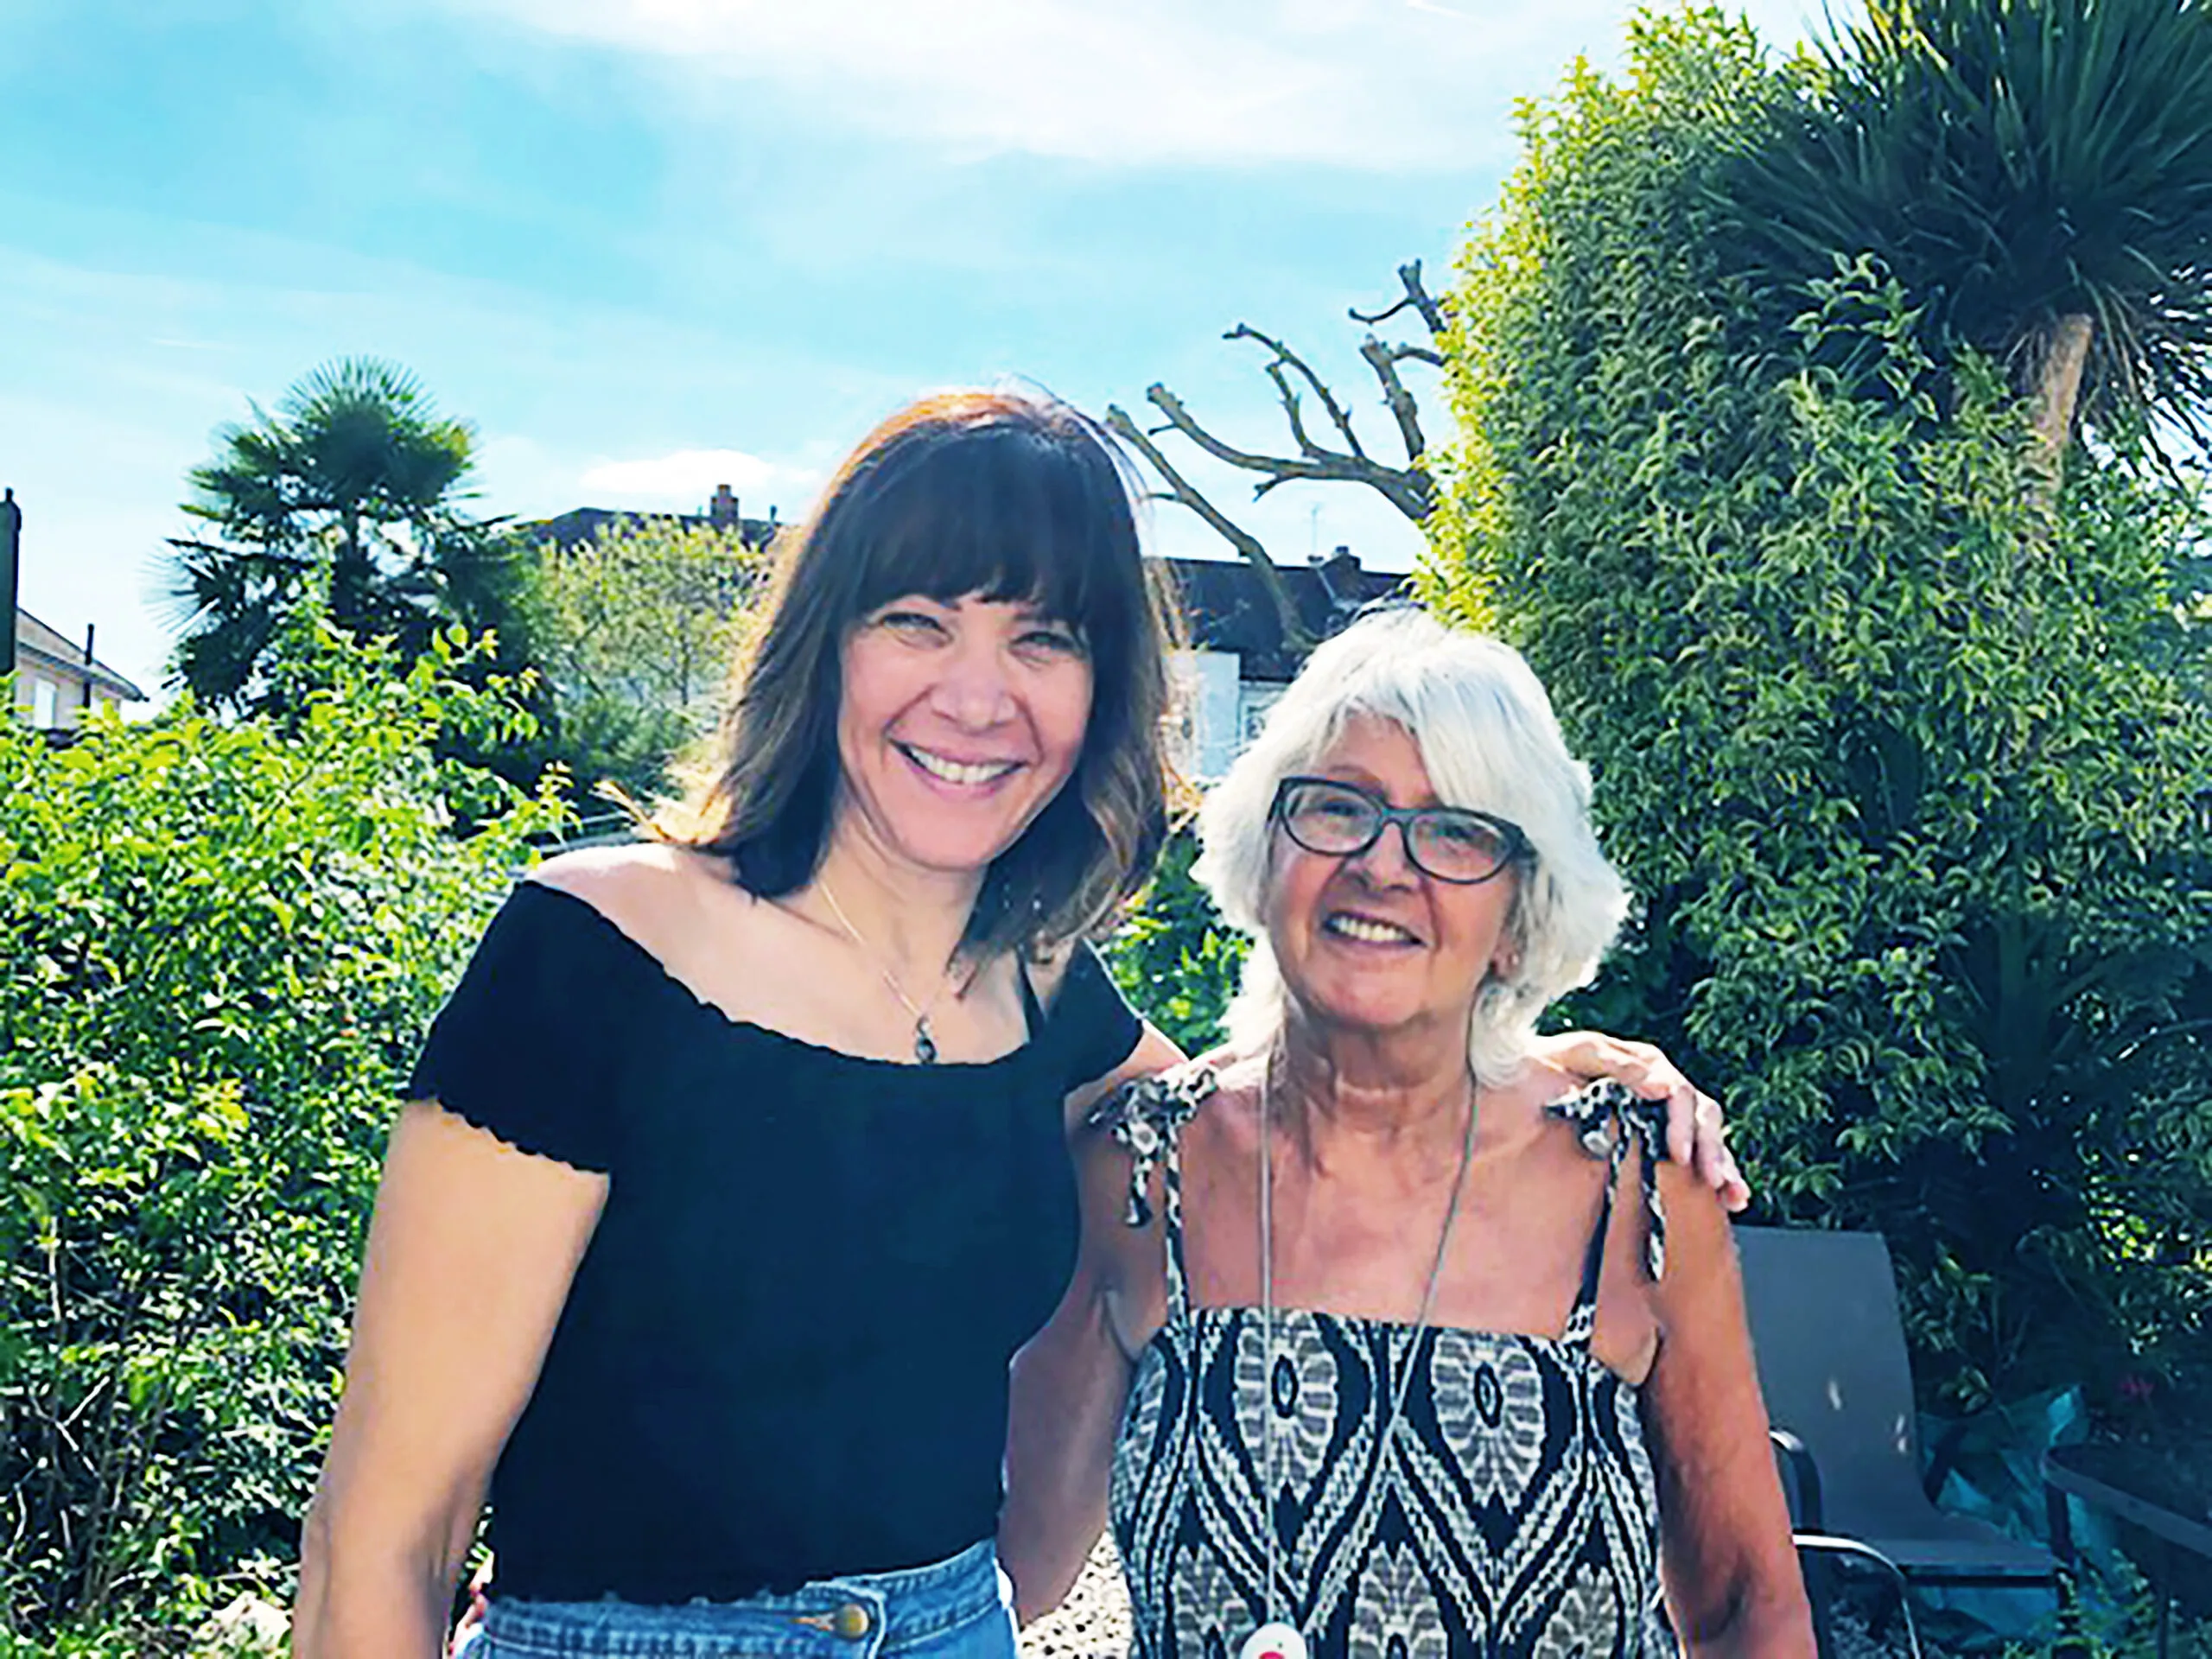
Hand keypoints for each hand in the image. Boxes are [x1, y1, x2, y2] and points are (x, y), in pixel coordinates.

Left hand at [1529, 1030, 1747, 1211]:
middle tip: (1704, 1175)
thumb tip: (1658, 1085)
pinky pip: (1705, 1155)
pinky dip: (1725, 1174)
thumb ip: (1611, 1062)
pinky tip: (1735, 1198)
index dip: (1679, 1117)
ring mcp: (1667, 1113)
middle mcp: (1663, 1086)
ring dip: (1721, 1160)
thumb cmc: (1546, 1066)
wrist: (1526, 1083)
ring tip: (1725, 1190)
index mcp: (1643, 1063)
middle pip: (1700, 1112)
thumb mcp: (1573, 1055)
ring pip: (1709, 1133)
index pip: (1673, 1087)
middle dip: (1705, 1145)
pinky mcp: (1669, 1139)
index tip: (1677, 1150)